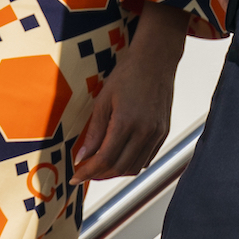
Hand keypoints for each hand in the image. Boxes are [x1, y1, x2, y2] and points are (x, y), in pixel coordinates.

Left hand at [72, 5, 189, 182]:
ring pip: (135, 168)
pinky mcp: (163, 132)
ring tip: (100, 167)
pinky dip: (131, 164)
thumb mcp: (103, 100)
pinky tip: (119, 157)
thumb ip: (94, 132)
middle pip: (120, 168)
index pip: (105, 159)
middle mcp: (144, 132)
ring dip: (116, 172)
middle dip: (99, 175)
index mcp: (126, 122)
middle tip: (85, 173)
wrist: (155, 60)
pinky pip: (147, 158)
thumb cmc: (127, 75)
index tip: (75, 178)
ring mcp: (156, 133)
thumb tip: (82, 157)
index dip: (88, 173)